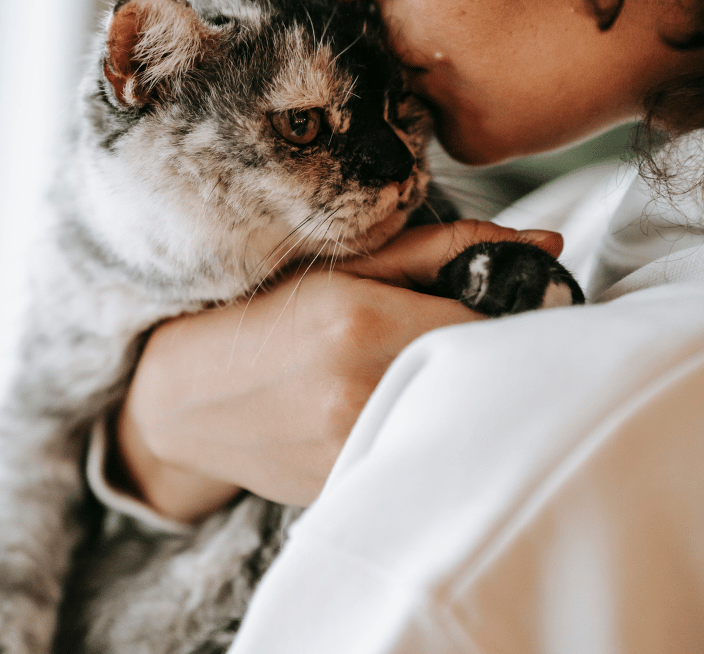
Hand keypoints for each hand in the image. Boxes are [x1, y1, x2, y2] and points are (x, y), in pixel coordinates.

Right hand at [115, 222, 561, 521]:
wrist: (186, 395)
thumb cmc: (266, 315)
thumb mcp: (346, 265)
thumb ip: (447, 250)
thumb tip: (546, 245)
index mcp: (367, 324)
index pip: (496, 323)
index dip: (520, 313)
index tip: (517, 307)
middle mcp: (365, 393)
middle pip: (486, 377)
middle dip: (492, 355)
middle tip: (468, 336)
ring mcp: (356, 449)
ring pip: (460, 420)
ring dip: (462, 394)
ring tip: (416, 370)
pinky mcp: (351, 487)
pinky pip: (423, 453)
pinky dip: (427, 428)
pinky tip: (390, 407)